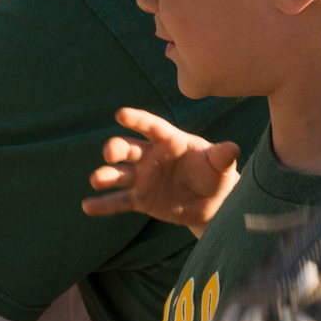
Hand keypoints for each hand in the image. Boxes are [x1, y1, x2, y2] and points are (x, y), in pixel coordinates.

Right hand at [84, 107, 241, 232]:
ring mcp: (143, 178)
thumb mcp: (221, 164)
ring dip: (106, 175)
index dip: (137, 120)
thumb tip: (232, 148)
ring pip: (120, 174)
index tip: (121, 114)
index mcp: (169, 140)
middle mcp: (151, 156)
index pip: (151, 127)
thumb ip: (221, 156)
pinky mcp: (141, 199)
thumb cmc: (215, 173)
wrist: (213, 202)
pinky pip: (119, 201)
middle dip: (117, 148)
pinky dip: (103, 204)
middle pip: (129, 148)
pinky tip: (88, 206)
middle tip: (110, 152)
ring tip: (97, 179)